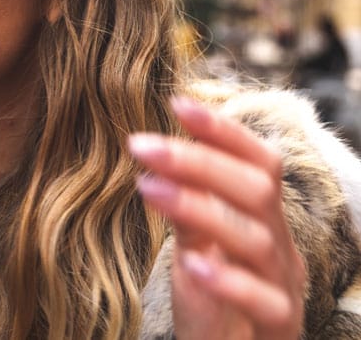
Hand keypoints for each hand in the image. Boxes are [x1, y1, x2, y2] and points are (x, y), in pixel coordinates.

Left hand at [130, 96, 305, 339]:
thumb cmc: (215, 304)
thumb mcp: (194, 249)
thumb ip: (185, 209)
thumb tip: (154, 158)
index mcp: (262, 220)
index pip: (258, 162)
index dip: (223, 131)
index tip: (176, 104)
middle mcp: (279, 246)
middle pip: (256, 189)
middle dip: (198, 161)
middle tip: (139, 144)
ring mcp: (283, 286)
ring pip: (256, 238)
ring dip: (199, 208)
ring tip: (148, 189)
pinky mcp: (278, 327)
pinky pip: (265, 301)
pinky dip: (229, 280)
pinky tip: (191, 265)